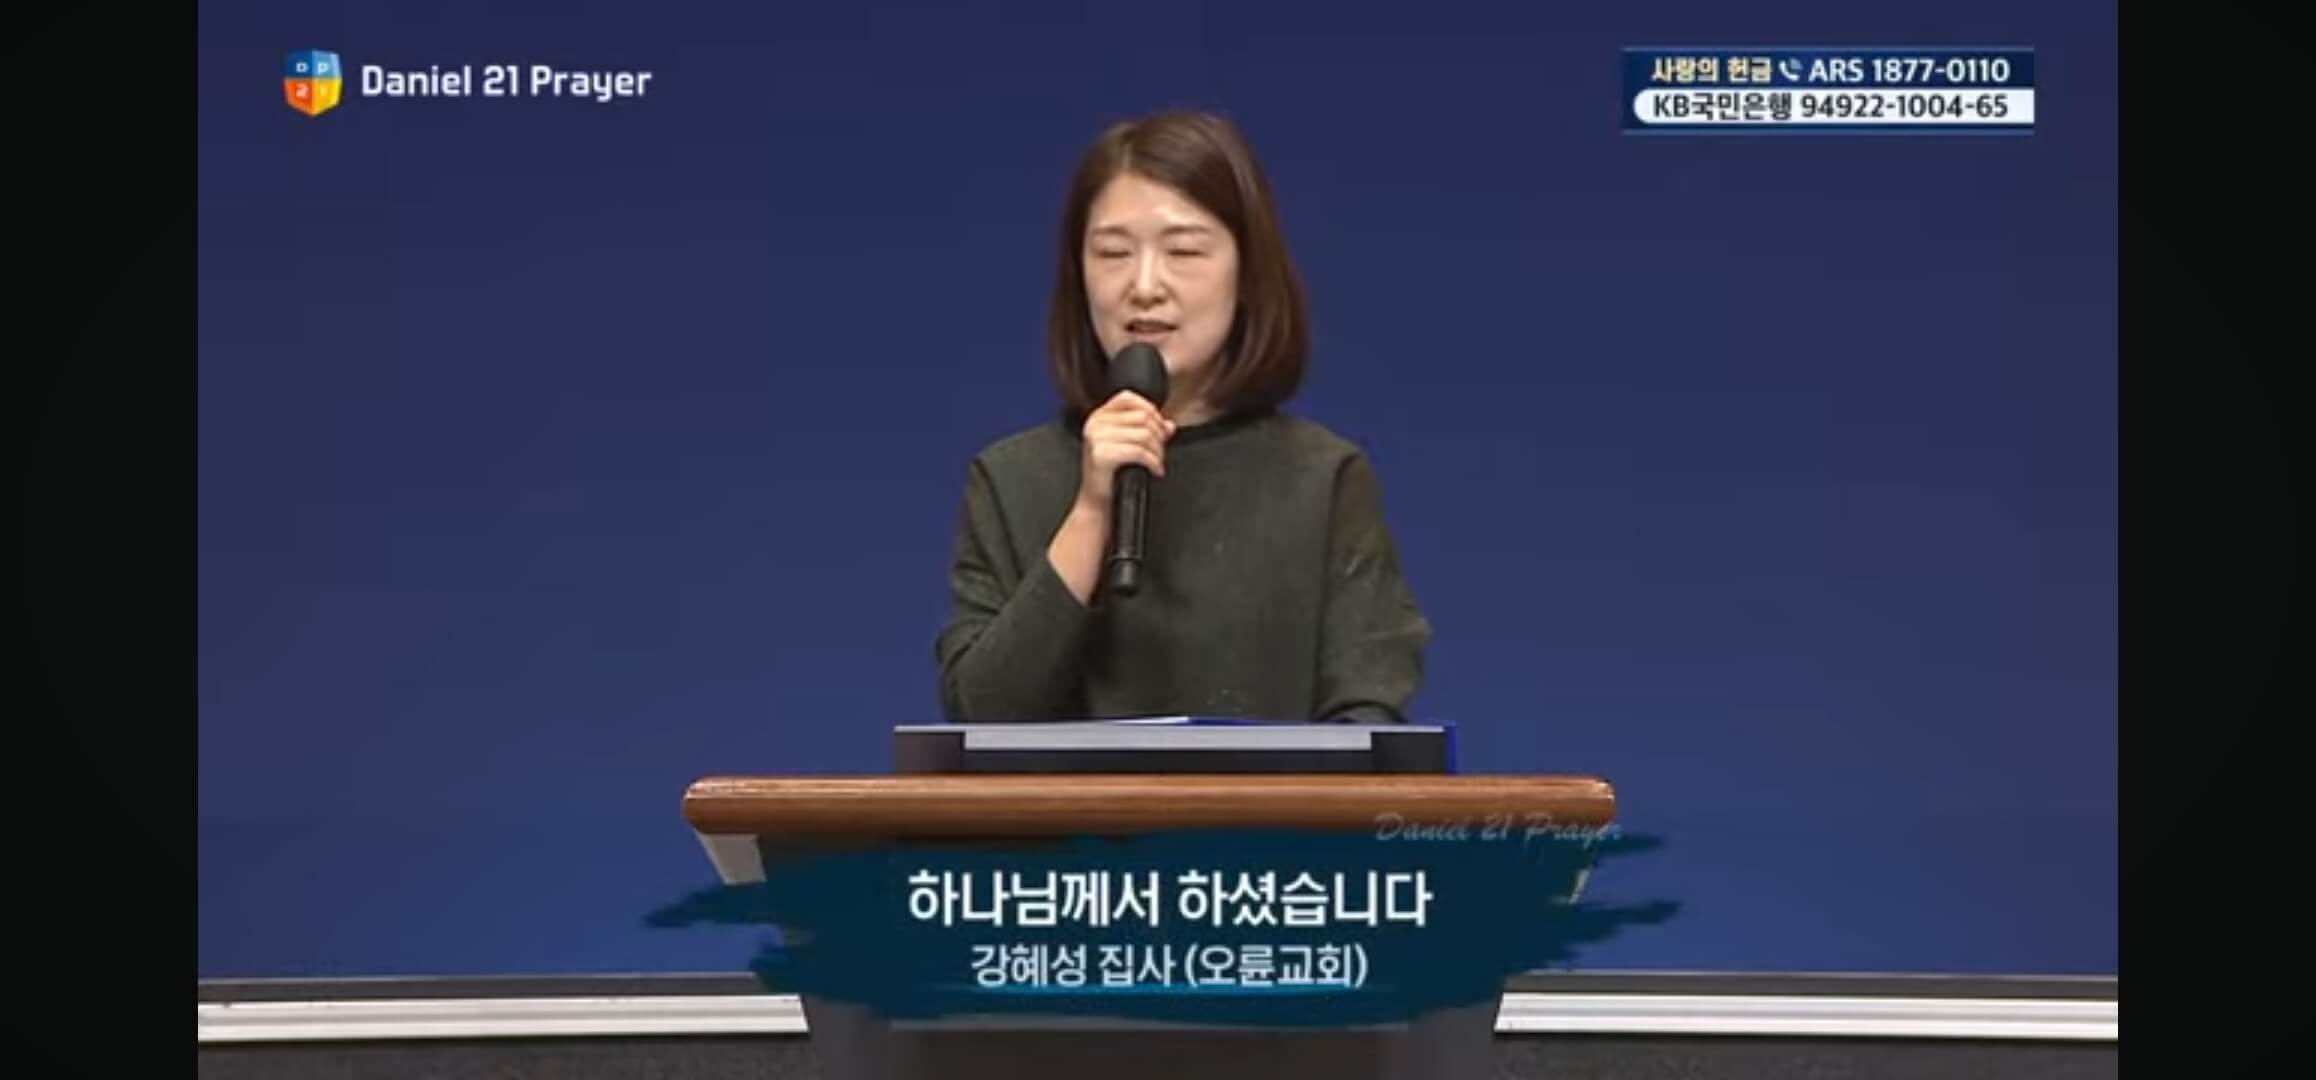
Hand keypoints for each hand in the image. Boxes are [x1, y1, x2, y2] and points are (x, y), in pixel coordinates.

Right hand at [1074, 391, 1176, 511]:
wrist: (1099, 503)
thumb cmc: (1113, 476)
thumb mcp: (1130, 446)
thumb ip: (1149, 430)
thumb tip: (1169, 424)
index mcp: (1098, 417)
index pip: (1129, 398)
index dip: (1150, 411)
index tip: (1160, 429)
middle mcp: (1095, 424)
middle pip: (1142, 416)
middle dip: (1158, 435)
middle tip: (1160, 452)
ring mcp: (1096, 438)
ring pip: (1144, 434)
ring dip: (1158, 451)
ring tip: (1157, 463)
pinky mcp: (1102, 454)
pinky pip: (1140, 451)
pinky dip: (1154, 462)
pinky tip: (1155, 470)